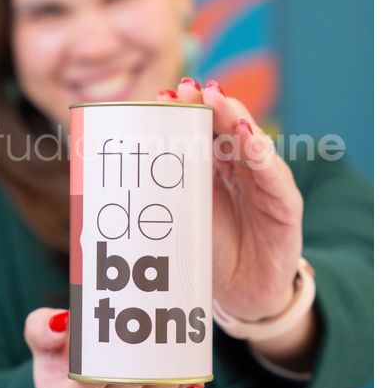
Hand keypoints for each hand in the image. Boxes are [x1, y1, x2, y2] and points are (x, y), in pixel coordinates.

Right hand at [24, 307, 202, 387]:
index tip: (104, 355)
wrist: (76, 377)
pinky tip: (190, 369)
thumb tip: (61, 324)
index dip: (89, 384)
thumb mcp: (40, 337)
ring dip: (163, 383)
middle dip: (133, 376)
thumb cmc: (58, 353)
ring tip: (175, 352)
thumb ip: (40, 329)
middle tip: (150, 343)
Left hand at [160, 79, 303, 321]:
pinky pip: (273, 177)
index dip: (183, 113)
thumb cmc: (206, 255)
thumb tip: (101, 182)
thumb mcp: (177, 222)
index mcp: (211, 169)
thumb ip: (156, 199)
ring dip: (232, 118)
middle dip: (205, 105)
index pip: (198, 133)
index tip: (160, 96)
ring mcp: (264, 184)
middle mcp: (239, 169)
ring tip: (215, 99)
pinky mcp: (285, 206)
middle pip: (224, 129)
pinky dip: (261, 154)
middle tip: (185, 88)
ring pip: (250, 143)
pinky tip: (246, 134)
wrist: (241, 298)